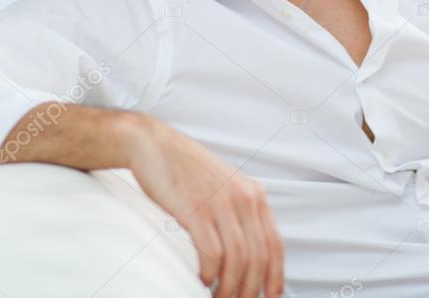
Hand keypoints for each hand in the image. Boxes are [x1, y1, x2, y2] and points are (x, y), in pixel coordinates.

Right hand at [126, 115, 283, 297]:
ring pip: (237, 260)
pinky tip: (201, 280)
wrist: (153, 145)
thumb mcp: (224, 187)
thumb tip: (248, 254)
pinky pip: (212, 253)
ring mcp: (221, 203)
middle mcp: (244, 198)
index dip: (276, 278)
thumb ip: (239, 213)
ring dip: (229, 288)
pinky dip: (209, 274)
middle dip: (250, 290)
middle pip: (258, 258)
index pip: (275, 245)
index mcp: (254, 194)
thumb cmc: (184, 170)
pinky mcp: (197, 210)